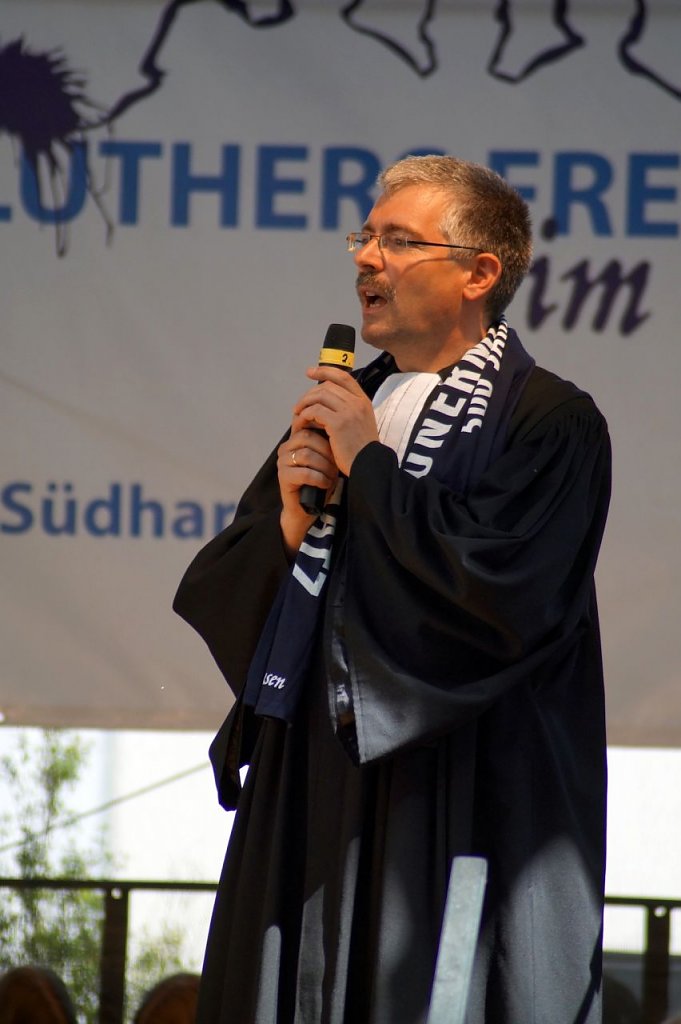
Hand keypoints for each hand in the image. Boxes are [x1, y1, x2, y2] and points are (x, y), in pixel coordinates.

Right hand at [277, 422, 338, 556]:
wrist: (306, 508)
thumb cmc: (318, 482)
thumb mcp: (326, 459)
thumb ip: (328, 443)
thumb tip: (341, 426)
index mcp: (294, 440)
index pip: (309, 427)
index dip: (327, 437)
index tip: (338, 450)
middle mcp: (285, 448)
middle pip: (307, 438)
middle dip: (326, 451)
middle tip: (336, 465)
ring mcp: (282, 462)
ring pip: (306, 455)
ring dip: (324, 466)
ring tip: (331, 476)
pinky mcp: (283, 477)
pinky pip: (304, 473)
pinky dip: (319, 478)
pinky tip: (325, 484)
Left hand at [293, 365, 378, 476]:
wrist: (369, 464)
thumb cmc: (361, 449)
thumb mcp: (360, 423)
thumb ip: (347, 410)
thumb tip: (324, 402)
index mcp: (363, 401)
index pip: (343, 376)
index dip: (324, 371)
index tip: (310, 372)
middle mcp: (357, 402)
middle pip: (327, 386)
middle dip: (309, 393)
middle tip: (300, 405)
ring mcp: (348, 411)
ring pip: (319, 396)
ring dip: (304, 403)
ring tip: (298, 413)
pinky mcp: (338, 423)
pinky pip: (315, 411)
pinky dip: (305, 415)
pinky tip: (303, 422)